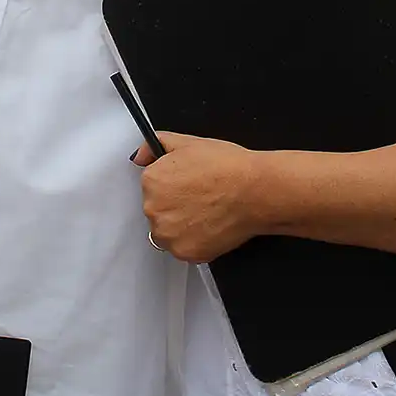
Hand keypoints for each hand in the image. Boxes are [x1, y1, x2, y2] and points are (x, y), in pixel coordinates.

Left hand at [132, 132, 263, 262]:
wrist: (255, 191)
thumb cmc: (228, 168)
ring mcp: (168, 234)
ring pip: (168, 232)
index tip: (188, 184)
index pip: (152, 186)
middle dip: (174, 205)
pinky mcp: (185, 253)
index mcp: (151, 181)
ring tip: (206, 212)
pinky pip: (183, 249)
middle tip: (200, 197)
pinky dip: (195, 241)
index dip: (173, 184)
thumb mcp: (188, 142)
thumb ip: (155, 146)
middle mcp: (153, 209)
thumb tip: (140, 156)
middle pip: (157, 210)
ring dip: (181, 226)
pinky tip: (210, 225)